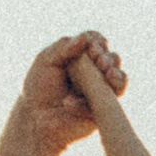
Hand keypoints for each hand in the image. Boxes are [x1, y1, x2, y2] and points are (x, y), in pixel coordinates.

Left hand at [23, 31, 124, 154]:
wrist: (35, 117)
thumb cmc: (39, 87)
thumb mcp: (46, 60)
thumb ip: (63, 46)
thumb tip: (85, 38)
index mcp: (81, 56)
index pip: (97, 42)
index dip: (98, 42)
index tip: (92, 46)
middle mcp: (94, 71)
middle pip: (112, 58)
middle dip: (108, 58)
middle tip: (99, 60)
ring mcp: (100, 90)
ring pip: (120, 78)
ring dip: (116, 74)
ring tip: (106, 73)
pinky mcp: (103, 109)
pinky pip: (110, 101)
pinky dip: (98, 96)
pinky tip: (80, 98)